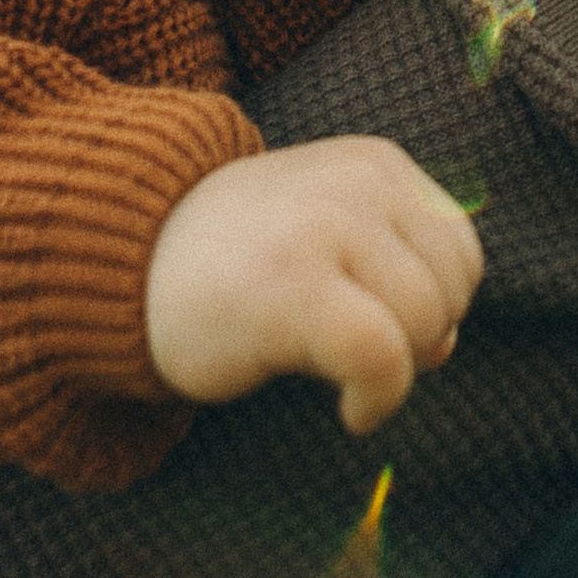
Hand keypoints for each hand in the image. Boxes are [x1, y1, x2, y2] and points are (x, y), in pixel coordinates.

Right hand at [143, 135, 482, 426]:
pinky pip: (383, 355)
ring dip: (394, 372)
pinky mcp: (291, 285)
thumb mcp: (325, 242)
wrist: (116, 263)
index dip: (435, 308)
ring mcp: (323, 228)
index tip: (376, 329)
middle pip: (452, 289)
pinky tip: (350, 412)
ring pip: (425, 323)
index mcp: (373, 165)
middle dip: (418, 339)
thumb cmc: (227, 267)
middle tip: (351, 356)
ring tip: (336, 374)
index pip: (461, 250)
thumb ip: (392, 271)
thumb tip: (449, 341)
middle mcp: (356, 184)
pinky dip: (379, 399)